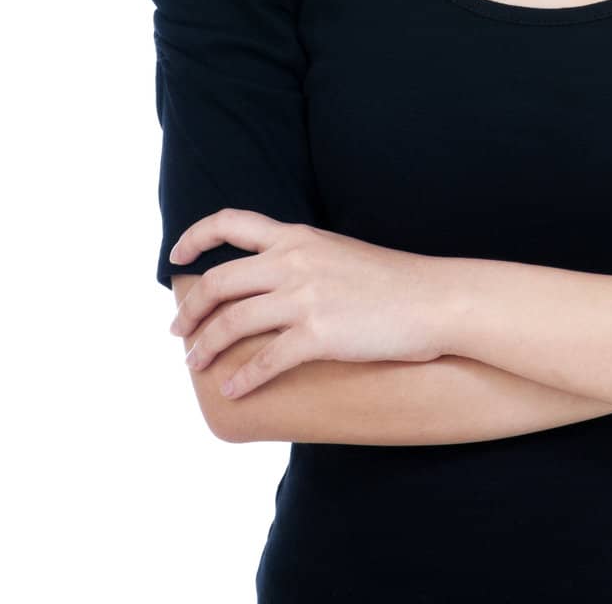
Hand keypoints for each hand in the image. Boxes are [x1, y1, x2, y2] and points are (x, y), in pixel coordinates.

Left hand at [167, 209, 452, 397]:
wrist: (435, 299)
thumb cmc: (394, 281)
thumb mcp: (338, 252)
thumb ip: (302, 258)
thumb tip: (271, 281)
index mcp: (297, 236)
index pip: (230, 222)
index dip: (194, 237)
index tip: (176, 259)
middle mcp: (293, 261)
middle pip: (219, 282)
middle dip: (190, 310)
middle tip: (178, 332)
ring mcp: (304, 297)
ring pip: (232, 323)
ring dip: (205, 347)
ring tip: (195, 365)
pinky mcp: (318, 335)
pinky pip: (265, 361)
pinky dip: (242, 378)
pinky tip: (232, 390)